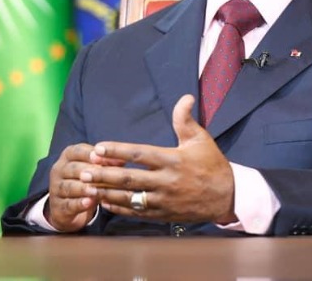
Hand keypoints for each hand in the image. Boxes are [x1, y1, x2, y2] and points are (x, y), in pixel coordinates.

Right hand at [46, 143, 123, 231]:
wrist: (68, 207)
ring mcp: (56, 189)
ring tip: (96, 191)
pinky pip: (68, 204)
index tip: (105, 156)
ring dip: (84, 188)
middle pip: (73, 168)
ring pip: (69, 187)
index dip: (92, 154)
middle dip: (90, 171)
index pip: (78, 151)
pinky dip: (79, 204)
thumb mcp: (93, 169)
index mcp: (68, 156)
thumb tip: (123, 160)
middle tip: (104, 175)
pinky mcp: (58, 207)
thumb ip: (105, 163)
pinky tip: (89, 203)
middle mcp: (59, 170)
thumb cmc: (85, 181)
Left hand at [84, 95, 236, 223]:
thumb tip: (184, 97)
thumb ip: (185, 120)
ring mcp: (163, 200)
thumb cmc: (212, 164)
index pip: (139, 154)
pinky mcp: (163, 214)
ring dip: (106, 192)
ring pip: (129, 198)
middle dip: (103, 175)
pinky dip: (118, 208)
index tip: (98, 147)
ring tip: (86, 187)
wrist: (227, 196)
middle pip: (128, 178)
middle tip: (83, 171)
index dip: (117, 151)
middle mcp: (166, 181)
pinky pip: (136, 212)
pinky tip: (104, 202)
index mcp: (173, 160)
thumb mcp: (200, 139)